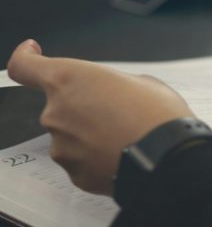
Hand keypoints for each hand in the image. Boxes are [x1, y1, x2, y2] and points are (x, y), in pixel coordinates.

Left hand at [6, 40, 193, 195]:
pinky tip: (124, 156)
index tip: (32, 52)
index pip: (24, 66)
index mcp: (68, 80)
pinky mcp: (74, 174)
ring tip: (127, 139)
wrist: (171, 159)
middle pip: (60, 106)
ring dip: (92, 136)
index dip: (25, 57)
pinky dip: (99, 159)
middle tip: (119, 114)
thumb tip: (111, 95)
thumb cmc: (159, 116)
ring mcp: (62, 147)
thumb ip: (112, 84)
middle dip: (85, 109)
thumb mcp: (142, 82)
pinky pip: (83, 162)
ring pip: (72, 137)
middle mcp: (56, 113)